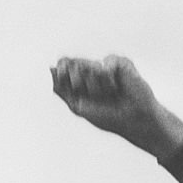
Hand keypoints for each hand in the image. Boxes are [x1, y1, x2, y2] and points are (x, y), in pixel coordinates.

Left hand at [51, 55, 182, 160]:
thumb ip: (63, 88)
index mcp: (80, 81)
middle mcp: (91, 71)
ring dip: (95, 86)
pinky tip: (117, 87)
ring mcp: (105, 66)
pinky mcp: (119, 62)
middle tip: (94, 96)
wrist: (131, 120)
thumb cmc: (107, 117)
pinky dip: (108, 81)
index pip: (63, 66)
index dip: (62, 72)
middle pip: (72, 64)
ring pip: (88, 66)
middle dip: (79, 82)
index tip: (69, 84)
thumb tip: (51, 68)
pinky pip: (105, 65)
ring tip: (108, 94)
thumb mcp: (78, 105)